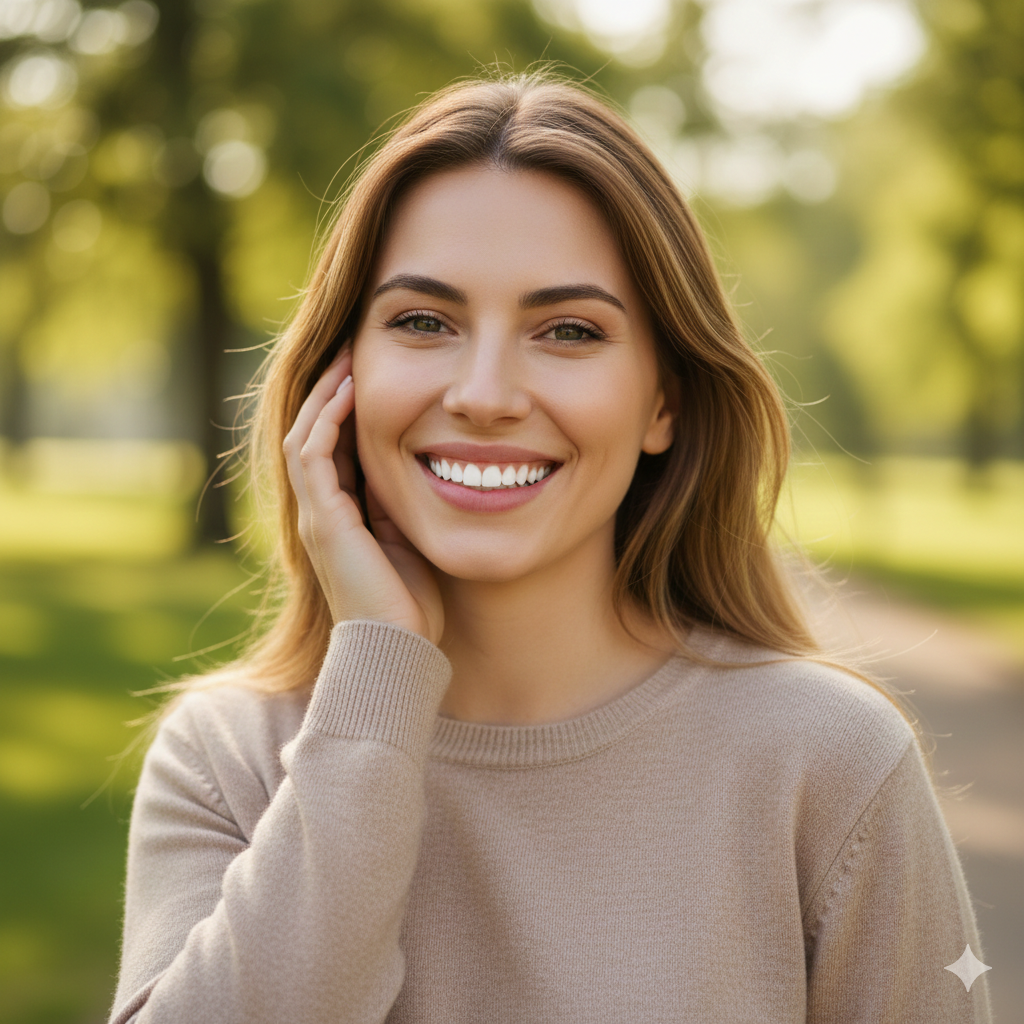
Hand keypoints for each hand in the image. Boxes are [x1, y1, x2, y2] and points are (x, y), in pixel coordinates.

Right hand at [283, 349, 443, 643]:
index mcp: (340, 516)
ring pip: (304, 436)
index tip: (370, 371)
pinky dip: (327, 419)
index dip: (347, 408)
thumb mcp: (411, 538)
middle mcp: (319, 511)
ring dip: (325, 394)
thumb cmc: (413, 603)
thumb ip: (403, 504)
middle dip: (330, 391)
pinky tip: (350, 389)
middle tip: (352, 349)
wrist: (398, 649)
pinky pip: (312, 455)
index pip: (334, 447)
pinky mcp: (322, 520)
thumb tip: (428, 465)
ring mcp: (315, 515)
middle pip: (312, 434)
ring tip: (347, 356)